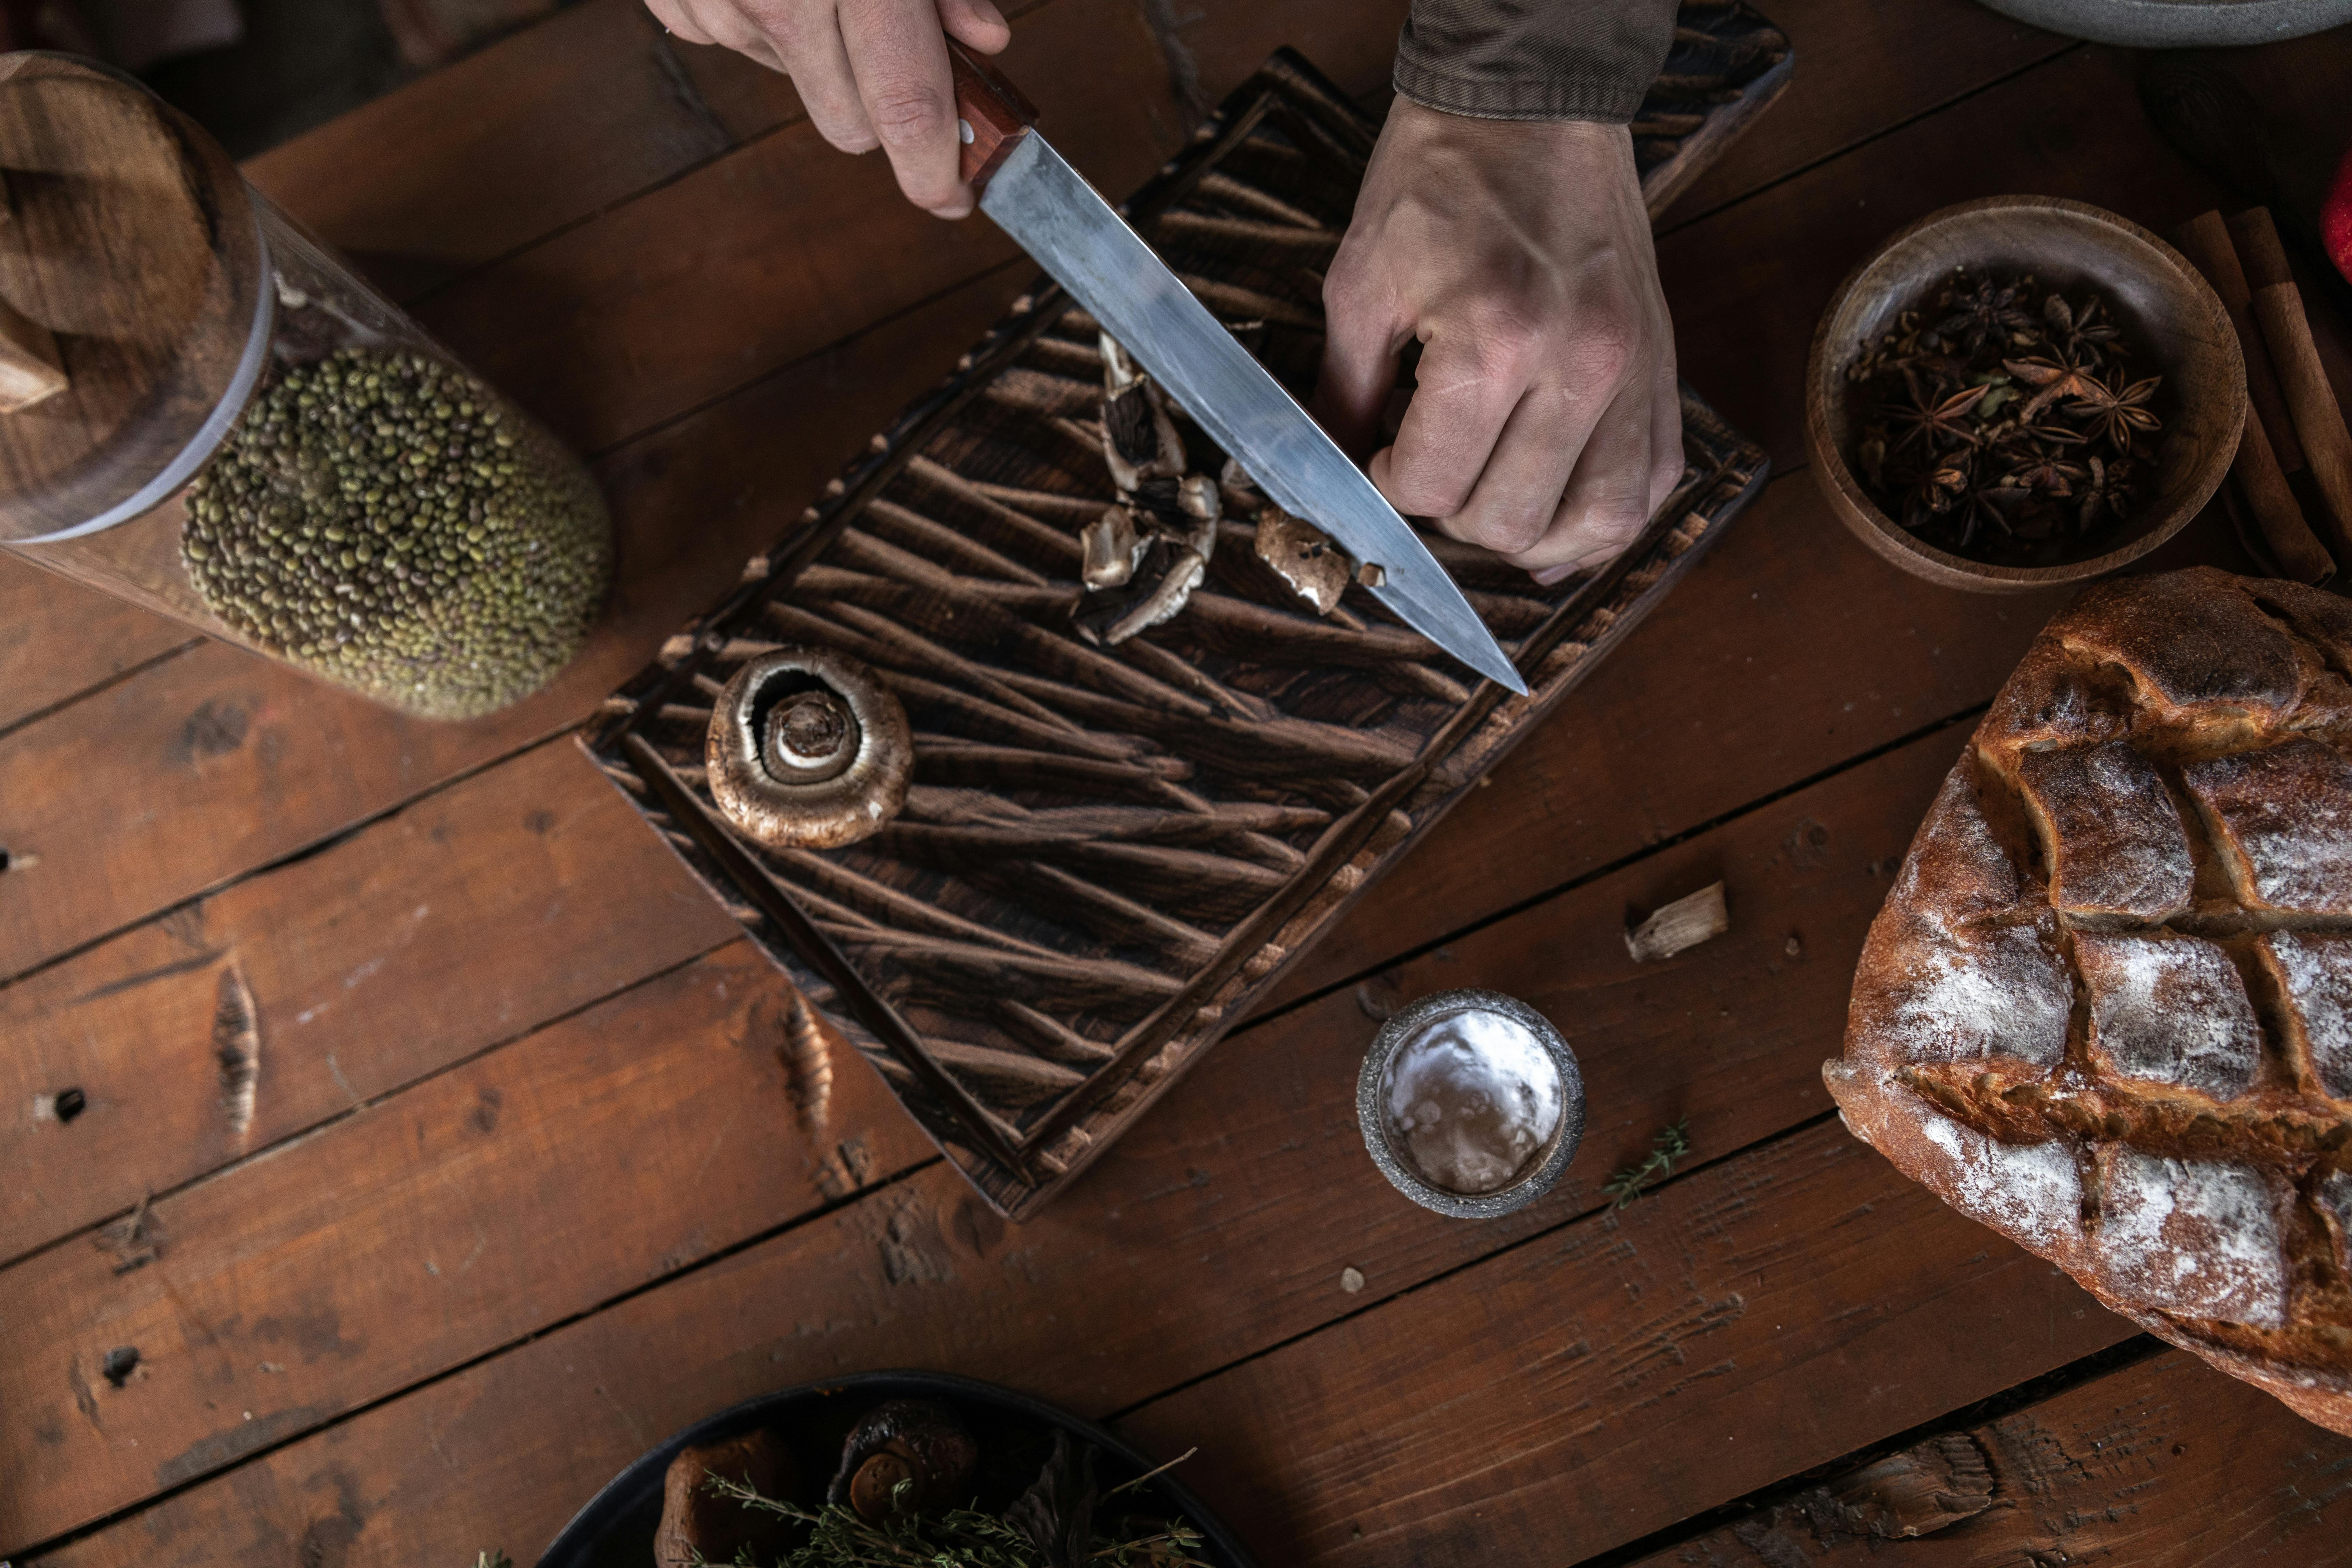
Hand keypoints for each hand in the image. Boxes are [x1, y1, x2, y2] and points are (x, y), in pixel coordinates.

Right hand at [646, 0, 1010, 216]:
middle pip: (850, 125)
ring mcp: (716, 1)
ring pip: (796, 87)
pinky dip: (765, 22)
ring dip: (823, 55)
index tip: (955, 197)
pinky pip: (736, 46)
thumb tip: (984, 44)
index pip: (901, 107)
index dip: (933, 171)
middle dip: (886, 109)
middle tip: (904, 54)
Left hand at [1315, 100, 1681, 582]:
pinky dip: (1607, 518)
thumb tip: (1328, 473)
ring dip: (1534, 535)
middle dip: (1452, 511)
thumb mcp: (1362, 284)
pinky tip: (1559, 517)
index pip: (1432, 486)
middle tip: (1431, 467)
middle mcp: (1578, 364)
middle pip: (1509, 518)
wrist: (1529, 107)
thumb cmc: (1440, 181)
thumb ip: (1343, 394)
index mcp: (1494, 339)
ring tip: (1492, 503)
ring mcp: (1633, 368)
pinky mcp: (1663, 365)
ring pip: (1598, 522)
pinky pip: (1654, 481)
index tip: (1379, 457)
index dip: (1388, 487)